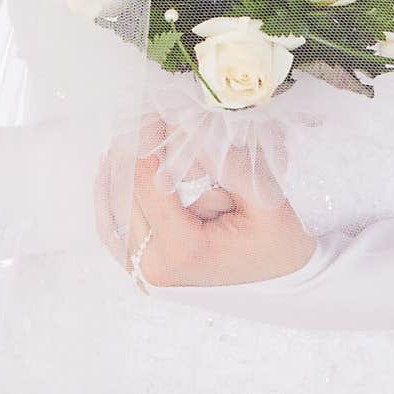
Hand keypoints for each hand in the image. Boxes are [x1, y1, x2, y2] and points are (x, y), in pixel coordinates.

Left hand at [94, 115, 316, 289]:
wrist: (285, 287)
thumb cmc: (280, 243)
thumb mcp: (265, 199)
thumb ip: (227, 162)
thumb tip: (190, 123)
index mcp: (183, 249)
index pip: (146, 180)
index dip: (148, 137)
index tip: (158, 106)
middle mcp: (155, 266)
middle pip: (125, 191)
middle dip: (133, 148)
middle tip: (146, 112)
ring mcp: (145, 273)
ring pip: (112, 208)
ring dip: (118, 168)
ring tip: (130, 131)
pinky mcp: (144, 270)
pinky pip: (112, 230)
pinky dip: (108, 196)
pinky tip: (111, 166)